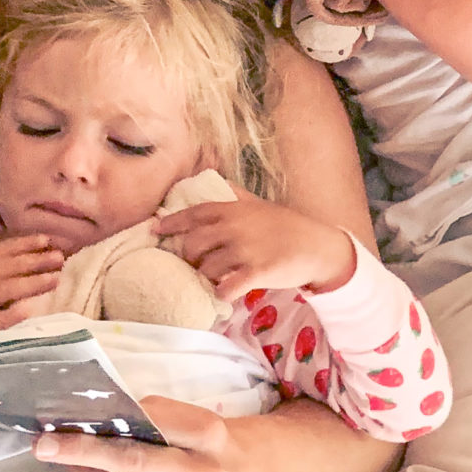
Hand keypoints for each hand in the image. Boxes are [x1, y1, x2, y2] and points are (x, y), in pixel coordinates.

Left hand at [33, 397, 261, 471]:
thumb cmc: (215, 440)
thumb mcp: (195, 418)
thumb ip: (153, 419)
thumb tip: (93, 422)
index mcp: (210, 433)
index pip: (149, 420)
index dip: (109, 418)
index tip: (68, 416)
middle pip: (132, 462)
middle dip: (82, 452)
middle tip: (44, 445)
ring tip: (72, 461)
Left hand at [157, 195, 357, 300]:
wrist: (317, 246)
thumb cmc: (287, 225)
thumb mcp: (259, 204)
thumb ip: (235, 195)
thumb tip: (215, 179)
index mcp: (233, 210)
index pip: (193, 214)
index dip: (171, 223)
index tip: (155, 229)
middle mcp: (234, 228)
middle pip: (193, 245)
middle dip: (189, 257)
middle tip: (196, 264)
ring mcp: (245, 250)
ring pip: (207, 268)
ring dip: (207, 277)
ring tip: (214, 279)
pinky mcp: (257, 272)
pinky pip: (228, 287)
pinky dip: (221, 293)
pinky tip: (224, 293)